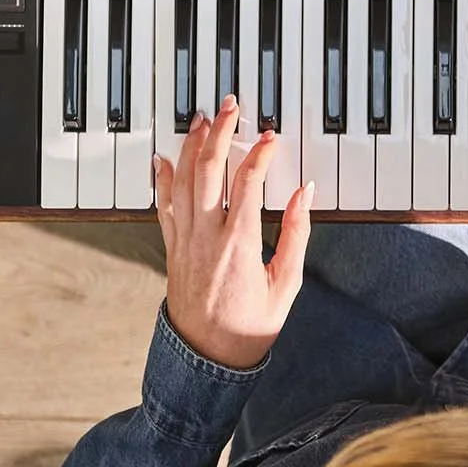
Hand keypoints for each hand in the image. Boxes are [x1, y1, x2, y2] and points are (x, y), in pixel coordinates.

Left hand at [154, 95, 311, 370]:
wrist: (207, 360)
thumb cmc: (250, 327)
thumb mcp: (286, 284)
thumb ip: (296, 234)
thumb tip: (304, 194)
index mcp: (238, 242)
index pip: (247, 182)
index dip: (260, 153)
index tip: (271, 137)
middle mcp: (206, 236)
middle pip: (208, 169)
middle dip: (220, 132)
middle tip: (231, 107)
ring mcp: (184, 240)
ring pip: (182, 180)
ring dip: (191, 146)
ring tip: (202, 120)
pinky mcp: (172, 248)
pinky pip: (163, 205)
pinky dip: (163, 178)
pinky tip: (165, 158)